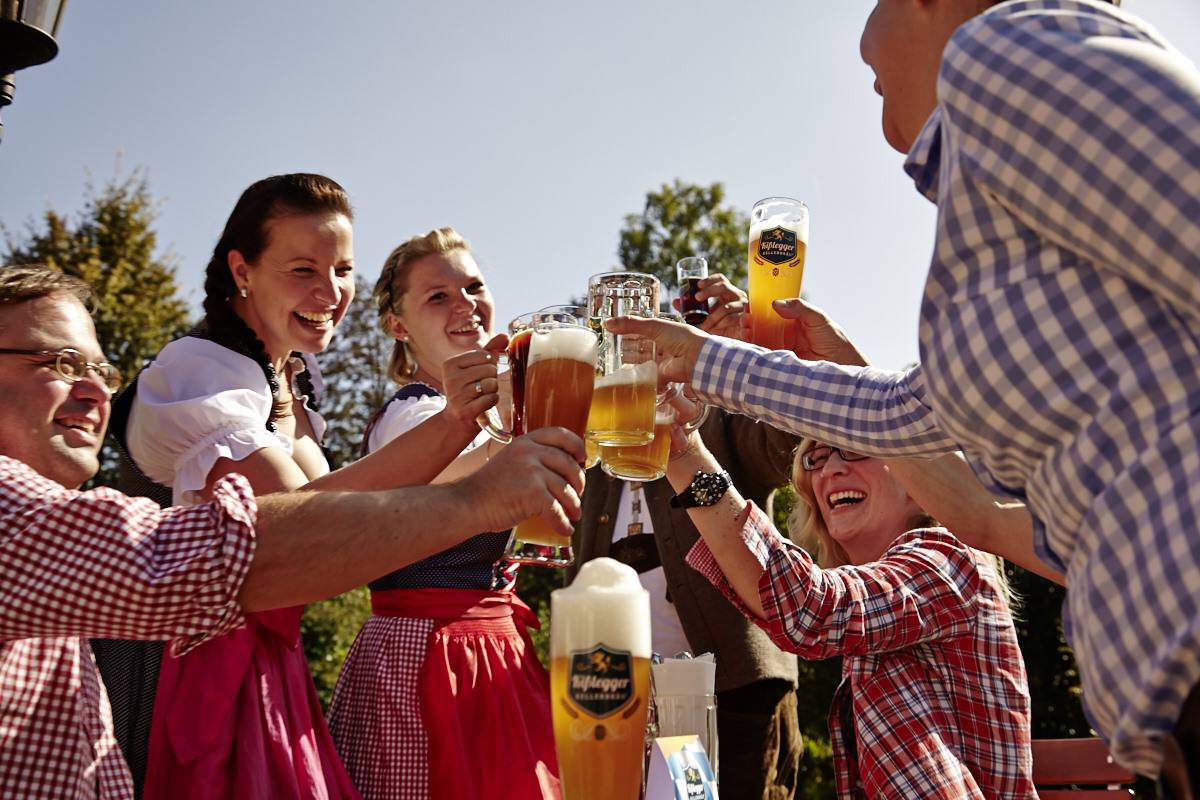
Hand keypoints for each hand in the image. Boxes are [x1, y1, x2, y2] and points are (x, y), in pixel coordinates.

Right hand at [440, 334, 508, 427]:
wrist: (456, 419)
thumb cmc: (468, 389)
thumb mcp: (473, 368)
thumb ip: (489, 351)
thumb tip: (505, 337)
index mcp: (450, 364)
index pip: (485, 355)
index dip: (490, 364)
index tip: (480, 373)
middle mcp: (450, 378)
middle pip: (490, 370)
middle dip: (492, 378)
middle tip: (482, 386)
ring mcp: (457, 395)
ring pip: (492, 384)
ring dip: (493, 390)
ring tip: (482, 394)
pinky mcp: (465, 411)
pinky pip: (491, 399)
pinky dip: (492, 401)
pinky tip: (483, 403)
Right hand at [460, 427, 586, 535]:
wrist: (468, 504)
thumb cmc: (489, 488)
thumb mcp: (511, 461)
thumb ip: (533, 460)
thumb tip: (564, 473)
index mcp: (526, 442)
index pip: (561, 435)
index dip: (577, 446)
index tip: (582, 458)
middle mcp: (530, 452)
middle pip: (569, 464)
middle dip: (578, 482)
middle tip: (578, 494)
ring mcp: (532, 471)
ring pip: (565, 489)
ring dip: (574, 505)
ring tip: (573, 515)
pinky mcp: (533, 493)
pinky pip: (557, 510)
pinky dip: (562, 523)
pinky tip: (564, 529)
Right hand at [604, 316, 707, 384]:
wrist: (696, 358)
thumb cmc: (680, 337)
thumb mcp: (653, 326)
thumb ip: (630, 324)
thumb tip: (607, 323)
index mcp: (661, 330)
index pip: (639, 329)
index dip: (626, 329)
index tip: (610, 330)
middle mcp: (661, 345)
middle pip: (638, 346)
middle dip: (625, 347)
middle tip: (606, 346)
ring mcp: (661, 361)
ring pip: (640, 361)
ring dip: (628, 362)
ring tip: (610, 361)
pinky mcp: (661, 376)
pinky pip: (646, 378)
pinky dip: (637, 378)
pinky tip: (623, 378)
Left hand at [696, 274, 746, 338]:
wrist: (734, 341)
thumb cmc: (719, 324)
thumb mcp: (704, 315)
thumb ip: (691, 308)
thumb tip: (676, 301)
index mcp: (726, 292)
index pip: (720, 279)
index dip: (710, 280)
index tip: (698, 285)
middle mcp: (736, 296)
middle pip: (724, 287)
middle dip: (709, 291)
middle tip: (697, 298)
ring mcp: (743, 307)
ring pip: (726, 307)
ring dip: (712, 317)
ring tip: (704, 326)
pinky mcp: (746, 318)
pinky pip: (733, 319)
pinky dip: (722, 325)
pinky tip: (716, 330)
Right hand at [738, 297, 868, 365]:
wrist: (841, 366)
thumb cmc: (834, 341)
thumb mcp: (819, 318)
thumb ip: (799, 308)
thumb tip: (775, 303)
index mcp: (795, 322)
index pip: (773, 312)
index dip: (760, 308)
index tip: (750, 304)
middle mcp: (786, 335)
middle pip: (763, 326)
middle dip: (751, 321)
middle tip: (745, 318)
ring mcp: (782, 349)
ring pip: (760, 340)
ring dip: (749, 334)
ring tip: (744, 329)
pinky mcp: (780, 363)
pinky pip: (763, 356)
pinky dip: (753, 350)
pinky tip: (747, 344)